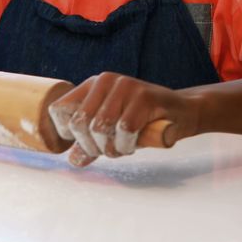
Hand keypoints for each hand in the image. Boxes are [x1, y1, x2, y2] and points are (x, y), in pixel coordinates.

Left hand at [47, 72, 196, 167]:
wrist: (182, 112)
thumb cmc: (143, 122)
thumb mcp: (112, 132)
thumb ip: (92, 144)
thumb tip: (73, 160)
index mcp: (91, 85)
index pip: (58, 109)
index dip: (66, 134)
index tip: (84, 144)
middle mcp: (105, 81)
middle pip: (79, 123)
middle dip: (91, 146)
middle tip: (107, 151)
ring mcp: (124, 86)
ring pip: (101, 127)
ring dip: (111, 148)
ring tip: (122, 148)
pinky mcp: (144, 97)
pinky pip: (124, 129)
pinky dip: (127, 144)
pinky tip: (134, 144)